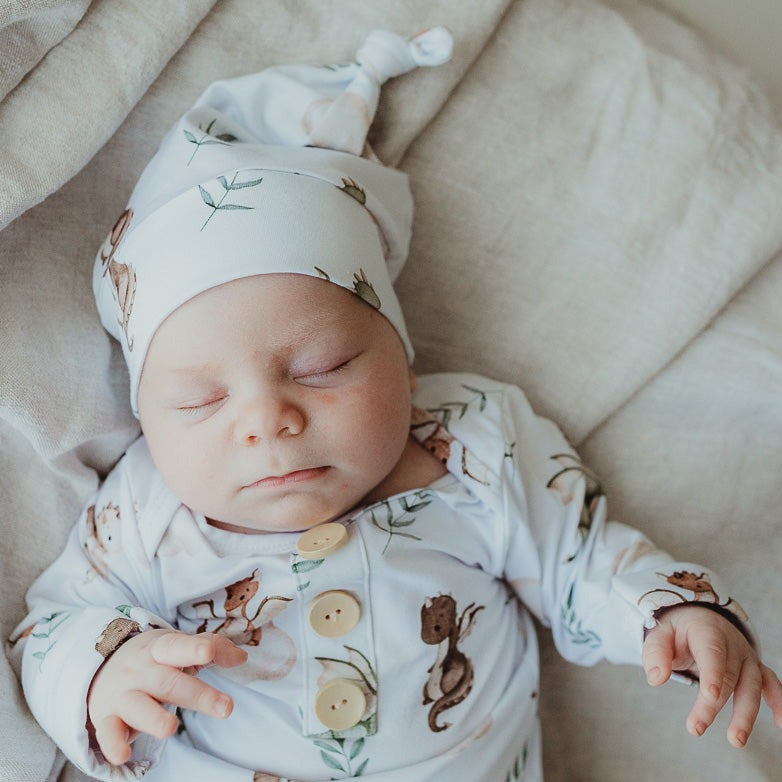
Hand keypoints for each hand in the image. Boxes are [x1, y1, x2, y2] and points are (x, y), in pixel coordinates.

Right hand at [87, 629, 247, 764]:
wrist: (100, 667)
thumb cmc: (152, 659)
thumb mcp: (179, 647)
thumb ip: (212, 648)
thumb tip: (242, 657)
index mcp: (160, 650)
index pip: (177, 646)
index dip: (192, 648)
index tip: (207, 652)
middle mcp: (141, 671)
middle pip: (168, 682)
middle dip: (197, 695)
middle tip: (226, 707)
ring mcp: (123, 695)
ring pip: (138, 707)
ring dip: (154, 718)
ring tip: (171, 728)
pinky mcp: (107, 719)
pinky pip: (108, 732)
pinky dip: (113, 744)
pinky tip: (123, 755)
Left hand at [642, 605, 781, 746]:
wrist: (700, 619)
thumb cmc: (677, 632)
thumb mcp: (660, 634)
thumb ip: (655, 653)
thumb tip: (655, 679)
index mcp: (707, 630)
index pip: (712, 652)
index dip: (713, 673)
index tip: (710, 695)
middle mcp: (732, 643)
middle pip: (728, 675)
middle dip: (713, 704)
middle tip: (695, 728)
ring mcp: (746, 656)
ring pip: (752, 685)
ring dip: (746, 713)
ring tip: (736, 740)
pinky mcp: (755, 668)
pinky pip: (771, 684)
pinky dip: (778, 702)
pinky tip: (780, 723)